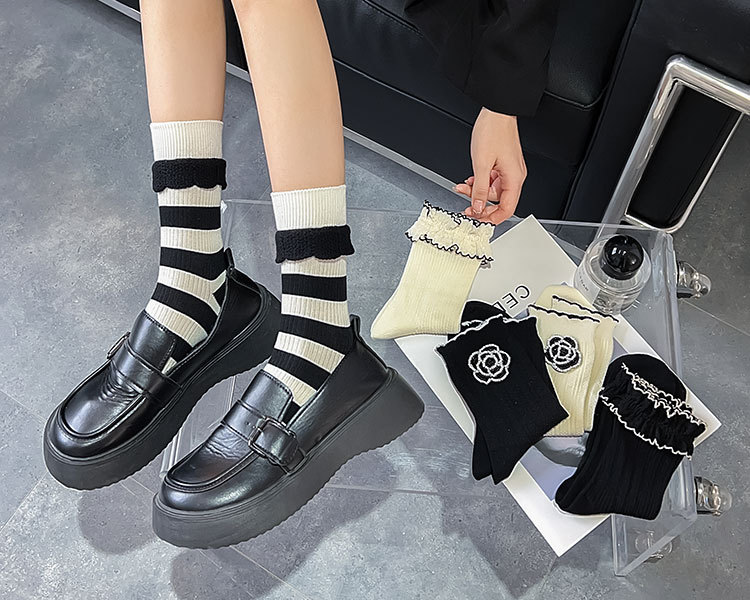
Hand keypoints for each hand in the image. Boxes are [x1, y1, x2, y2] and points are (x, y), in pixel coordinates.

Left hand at [453, 107, 526, 224]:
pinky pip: (492, 180)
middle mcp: (514, 176)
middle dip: (480, 203)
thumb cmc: (493, 131)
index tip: (479, 221)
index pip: (506, 209)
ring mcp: (509, 170)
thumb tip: (478, 207)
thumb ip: (479, 189)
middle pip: (498, 201)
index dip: (492, 218)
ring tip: (463, 187)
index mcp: (514, 178)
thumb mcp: (481, 164)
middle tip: (466, 205)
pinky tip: (471, 179)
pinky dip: (481, 182)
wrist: (496, 112)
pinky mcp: (502, 164)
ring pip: (492, 190)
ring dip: (477, 191)